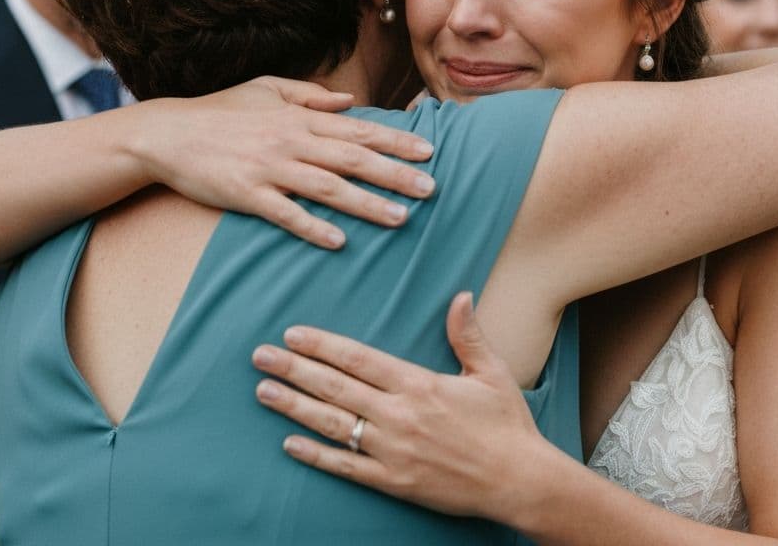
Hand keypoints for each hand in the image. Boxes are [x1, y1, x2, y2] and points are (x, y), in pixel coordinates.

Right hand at [134, 76, 434, 248]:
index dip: (396, 141)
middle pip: (353, 159)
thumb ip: (311, 97)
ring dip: (367, 203)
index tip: (429, 152)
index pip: (359, 130)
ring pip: (328, 188)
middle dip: (395, 174)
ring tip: (401, 217)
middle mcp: (291, 142)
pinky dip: (313, 227)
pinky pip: (286, 214)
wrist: (169, 134)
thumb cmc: (221, 111)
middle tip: (432, 188)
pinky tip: (340, 240)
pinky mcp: (247, 195)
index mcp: (300, 119)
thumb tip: (350, 101)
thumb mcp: (268, 90)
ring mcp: (270, 169)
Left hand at [252, 293, 551, 520]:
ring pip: (333, 424)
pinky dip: (315, 455)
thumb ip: (467, 334)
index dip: (322, 345)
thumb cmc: (505, 423)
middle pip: (336, 387)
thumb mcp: (490, 372)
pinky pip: (346, 467)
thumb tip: (460, 295)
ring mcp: (392, 451)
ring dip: (295, 407)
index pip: (359, 359)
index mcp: (419, 384)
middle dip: (294, 370)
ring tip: (264, 392)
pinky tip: (290, 443)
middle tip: (260, 357)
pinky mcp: (393, 481)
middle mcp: (399, 415)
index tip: (293, 334)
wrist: (517, 480)